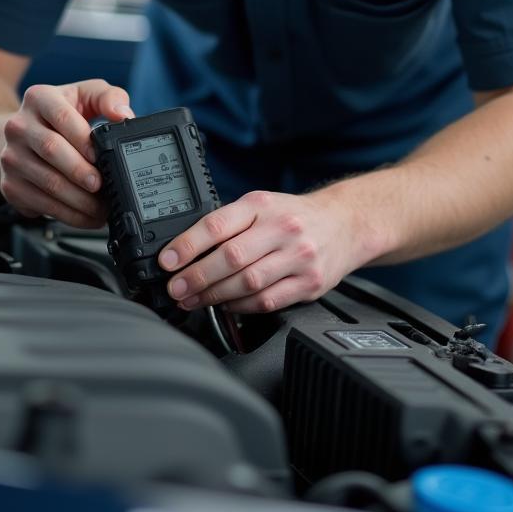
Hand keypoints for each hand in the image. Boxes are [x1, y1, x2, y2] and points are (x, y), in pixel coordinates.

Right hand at [0, 79, 133, 228]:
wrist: (21, 138)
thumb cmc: (60, 116)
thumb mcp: (84, 96)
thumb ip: (108, 97)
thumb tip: (123, 114)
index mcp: (39, 98)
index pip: (62, 117)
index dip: (83, 139)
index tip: (99, 156)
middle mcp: (19, 126)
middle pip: (52, 150)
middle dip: (82, 172)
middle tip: (102, 186)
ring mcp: (11, 157)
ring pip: (48, 182)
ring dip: (79, 200)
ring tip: (101, 206)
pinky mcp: (10, 185)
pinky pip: (42, 204)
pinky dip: (68, 215)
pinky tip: (86, 215)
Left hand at [158, 189, 364, 313]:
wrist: (345, 223)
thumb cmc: (293, 215)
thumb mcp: (261, 204)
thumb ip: (228, 222)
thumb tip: (184, 248)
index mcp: (262, 205)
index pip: (217, 225)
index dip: (187, 245)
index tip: (167, 261)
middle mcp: (282, 228)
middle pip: (231, 258)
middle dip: (196, 277)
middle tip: (176, 288)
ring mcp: (298, 257)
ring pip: (248, 283)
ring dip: (214, 296)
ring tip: (193, 300)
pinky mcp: (310, 284)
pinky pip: (267, 300)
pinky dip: (241, 307)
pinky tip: (226, 305)